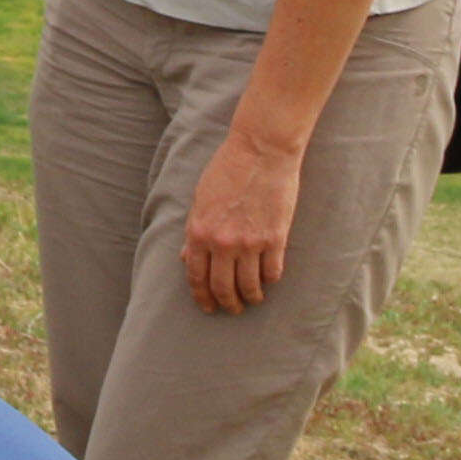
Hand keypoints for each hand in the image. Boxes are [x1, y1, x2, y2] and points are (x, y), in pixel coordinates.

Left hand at [181, 130, 306, 314]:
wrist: (260, 151)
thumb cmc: (227, 170)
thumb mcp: (200, 199)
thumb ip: (194, 230)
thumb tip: (185, 257)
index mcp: (199, 232)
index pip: (196, 277)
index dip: (202, 297)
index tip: (208, 307)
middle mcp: (222, 242)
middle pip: (222, 288)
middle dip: (227, 304)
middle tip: (232, 309)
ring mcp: (250, 242)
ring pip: (249, 286)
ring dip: (250, 298)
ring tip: (253, 299)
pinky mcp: (275, 239)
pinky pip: (272, 272)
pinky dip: (270, 280)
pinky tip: (269, 279)